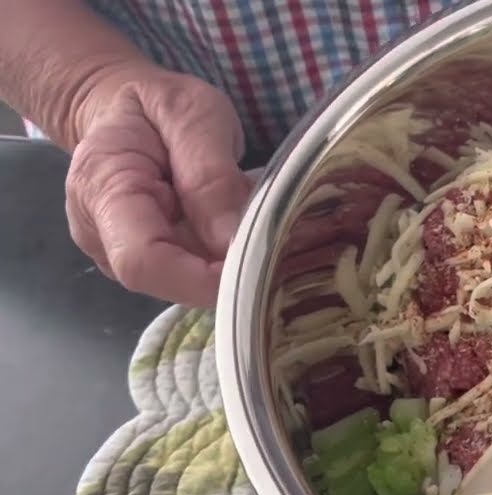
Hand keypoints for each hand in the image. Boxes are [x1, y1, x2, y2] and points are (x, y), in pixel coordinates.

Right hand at [65, 64, 252, 306]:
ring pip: (187, 282)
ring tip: (269, 230)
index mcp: (101, 190)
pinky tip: (249, 234)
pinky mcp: (149, 262)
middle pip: (169, 280)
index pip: (143, 261)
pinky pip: (193, 273)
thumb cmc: (155, 107)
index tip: (258, 268)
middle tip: (280, 245)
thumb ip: (210, 176)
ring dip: (232, 263)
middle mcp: (102, 236)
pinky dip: (227, 258)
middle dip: (227, 270)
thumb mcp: (190, 116)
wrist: (122, 110)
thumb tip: (234, 242)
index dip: (201, 279)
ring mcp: (122, 255)